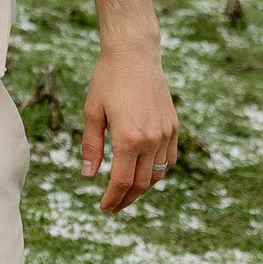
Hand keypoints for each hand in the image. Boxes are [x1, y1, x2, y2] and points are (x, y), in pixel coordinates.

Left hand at [79, 46, 178, 211]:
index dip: (112, 199)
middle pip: (141, 184)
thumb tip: (89, 176)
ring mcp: (166, 134)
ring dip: (142, 188)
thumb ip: (91, 147)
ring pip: (157, 174)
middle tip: (112, 207)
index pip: (122, 182)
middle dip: (126, 200)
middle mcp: (151, 139)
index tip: (104, 208)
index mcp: (128, 138)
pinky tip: (144, 173)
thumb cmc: (108, 80)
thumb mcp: (92, 112)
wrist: (135, 55)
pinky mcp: (173, 127)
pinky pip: (169, 160)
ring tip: (126, 192)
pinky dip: (157, 172)